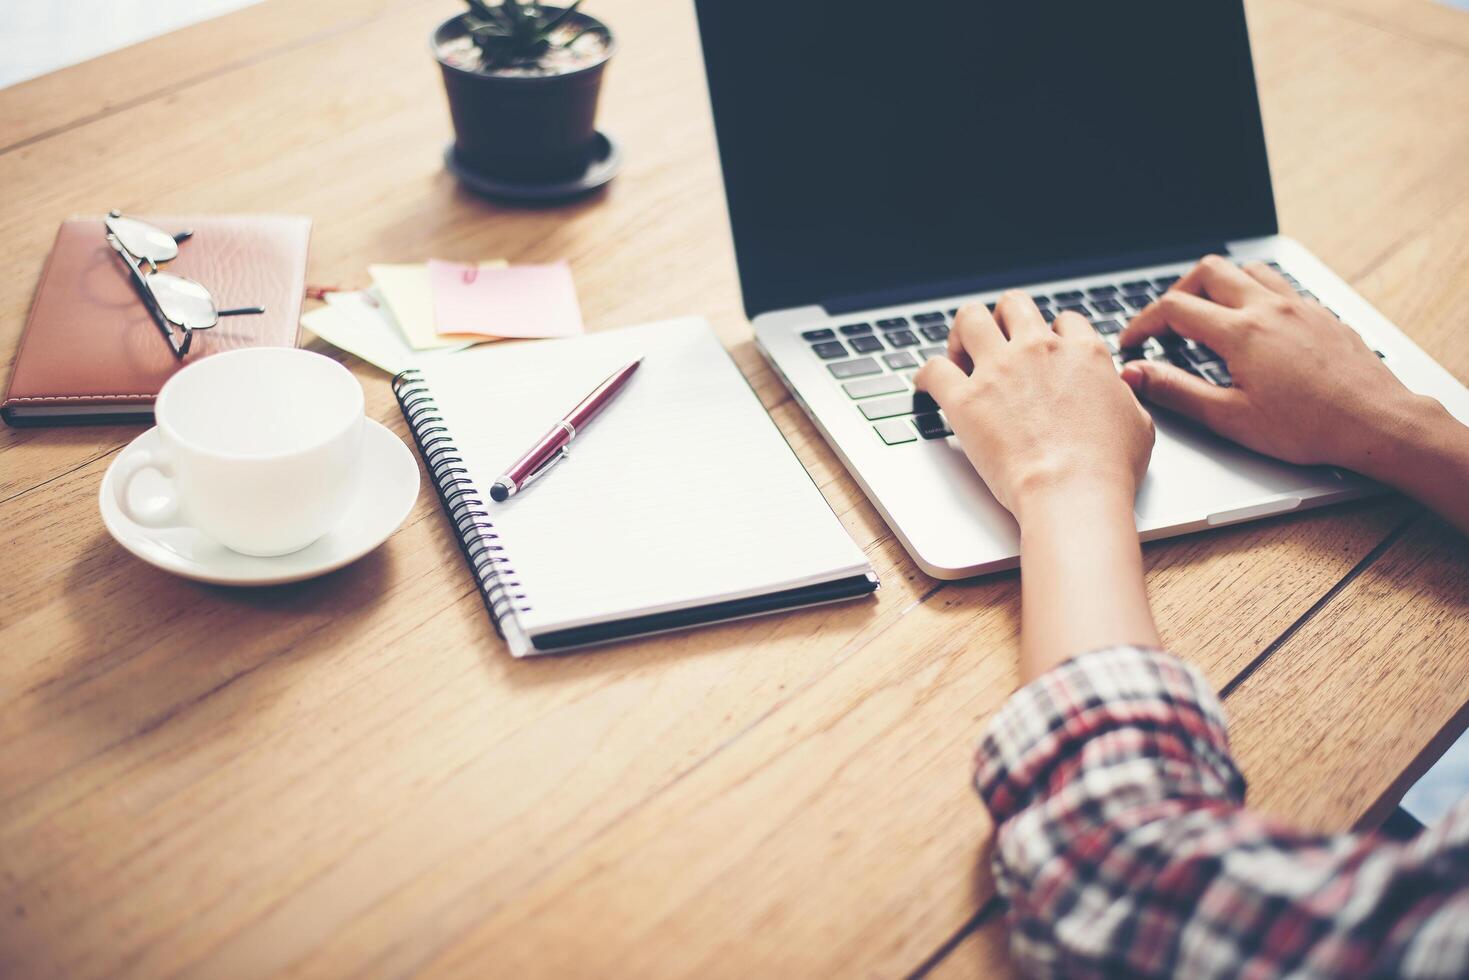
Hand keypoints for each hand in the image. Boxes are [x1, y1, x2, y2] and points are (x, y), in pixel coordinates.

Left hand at [917, 292, 1160, 677]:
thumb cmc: (1107, 466)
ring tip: (960, 352)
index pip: (1064, 321)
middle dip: (1004, 318)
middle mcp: (1038, 350)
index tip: (1044, 351)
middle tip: (996, 341)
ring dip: (962, 332)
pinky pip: (933, 369)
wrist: (1071, 489)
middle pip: (1014, 305)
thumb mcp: (1138, 422)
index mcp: (1082, 352)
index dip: (1052, 334)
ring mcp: (998, 370)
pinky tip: (927, 384)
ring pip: (970, 318)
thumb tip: (1118, 391)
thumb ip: (1123, 396)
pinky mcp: (964, 399)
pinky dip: (926, 374)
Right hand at [1117, 255, 1428, 476]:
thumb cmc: (1308, 427)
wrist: (1375, 422)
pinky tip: (1255, 322)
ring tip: (1208, 316)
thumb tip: (1135, 375)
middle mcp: (1270, 308)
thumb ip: (1176, 391)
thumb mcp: (1230, 418)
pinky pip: (1280, 285)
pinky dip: (1254, 293)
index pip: (1174, 308)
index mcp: (1242, 332)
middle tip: (1167, 323)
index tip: (1133, 341)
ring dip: (1219, 285)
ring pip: (1247, 270)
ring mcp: (1300, 306)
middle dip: (1177, 292)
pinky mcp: (1321, 314)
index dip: (1143, 322)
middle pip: (1208, 271)